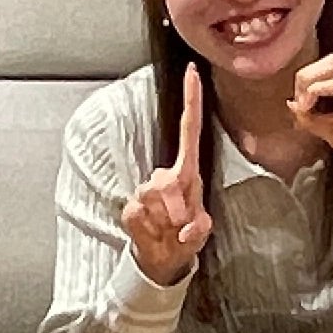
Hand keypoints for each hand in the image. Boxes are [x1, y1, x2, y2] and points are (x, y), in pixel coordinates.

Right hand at [121, 62, 212, 285]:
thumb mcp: (201, 234)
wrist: (163, 260)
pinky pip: (137, 214)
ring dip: (164, 221)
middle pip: (165, 180)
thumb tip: (187, 226)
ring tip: (169, 231)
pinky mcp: (131, 207)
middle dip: (176, 209)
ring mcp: (146, 190)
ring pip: (151, 198)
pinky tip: (154, 233)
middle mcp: (166, 176)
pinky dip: (149, 230)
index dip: (191, 101)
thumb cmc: (185, 239)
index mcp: (188, 173)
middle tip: (181, 228)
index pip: (189, 130)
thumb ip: (198, 229)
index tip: (193, 73)